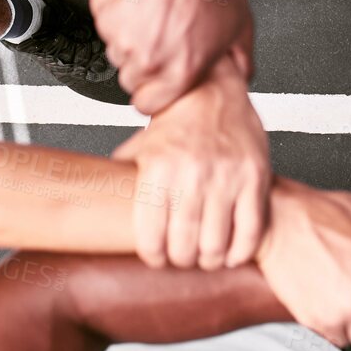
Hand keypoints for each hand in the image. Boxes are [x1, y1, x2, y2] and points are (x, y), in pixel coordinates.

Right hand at [90, 0, 252, 113]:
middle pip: (130, 78)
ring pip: (116, 50)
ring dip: (131, 37)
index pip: (147, 103)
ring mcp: (120, 33)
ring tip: (157, 13)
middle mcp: (147, 57)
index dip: (154, 91)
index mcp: (179, 70)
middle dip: (145, 63)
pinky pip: (105, 22)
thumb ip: (240, 65)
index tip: (158, 80)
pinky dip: (118, 13)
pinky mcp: (104, 8)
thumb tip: (239, 84)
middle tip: (164, 36)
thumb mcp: (241, 27)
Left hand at [115, 55, 270, 269]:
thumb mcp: (141, 148)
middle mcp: (192, 173)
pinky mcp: (255, 176)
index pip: (151, 238)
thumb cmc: (177, 122)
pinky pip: (251, 230)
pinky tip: (232, 252)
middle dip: (182, 260)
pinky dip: (240, 251)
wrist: (212, 90)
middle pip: (183, 246)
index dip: (155, 257)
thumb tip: (95, 206)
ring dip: (209, 260)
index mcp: (158, 169)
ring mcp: (226, 176)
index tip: (159, 259)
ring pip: (216, 245)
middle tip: (183, 257)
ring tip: (206, 256)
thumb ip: (123, 180)